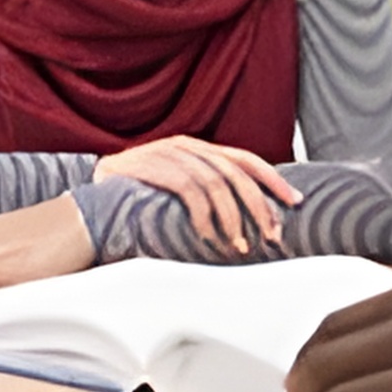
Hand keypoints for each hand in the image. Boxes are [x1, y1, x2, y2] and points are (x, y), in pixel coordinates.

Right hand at [93, 135, 302, 254]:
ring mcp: (171, 154)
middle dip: (259, 206)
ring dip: (232, 219)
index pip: (246, 159)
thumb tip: (245, 214)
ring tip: (239, 246)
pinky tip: (208, 237)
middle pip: (236, 173)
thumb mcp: (176, 181)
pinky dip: (204, 217)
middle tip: (271, 235)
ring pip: (217, 184)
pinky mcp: (155, 167)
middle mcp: (189, 146)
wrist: (96, 187)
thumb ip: (205, 187)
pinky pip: (190, 192)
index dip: (273, 179)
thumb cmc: (139, 191)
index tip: (295, 202)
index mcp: (198, 147)